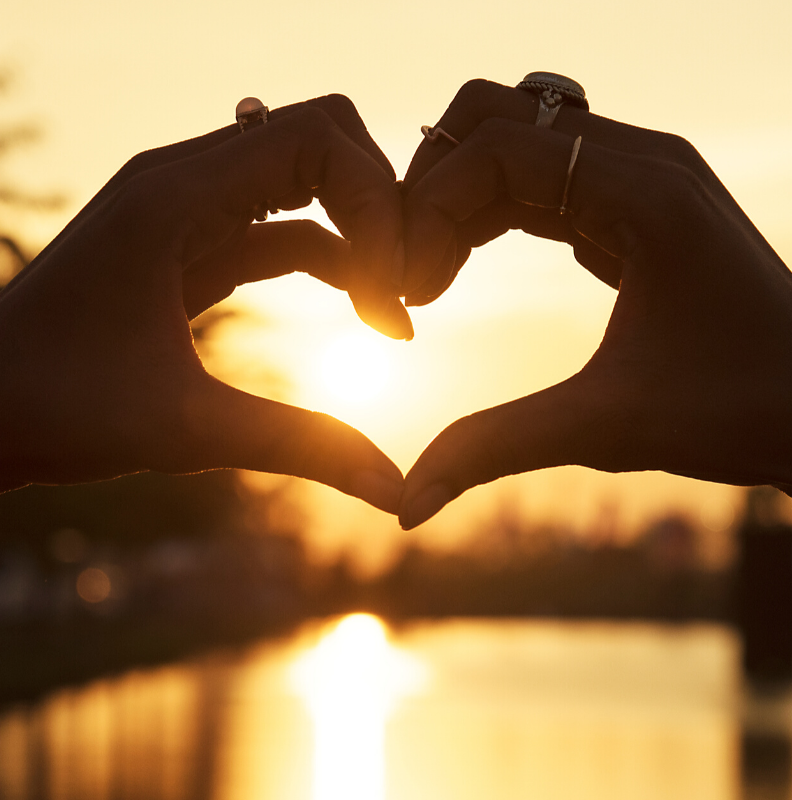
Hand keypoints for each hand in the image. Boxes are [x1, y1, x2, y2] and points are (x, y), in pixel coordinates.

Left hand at [0, 95, 406, 512]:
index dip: (378, 204)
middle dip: (380, 211)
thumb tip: (396, 492)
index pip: (318, 137)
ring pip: (306, 190)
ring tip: (393, 319)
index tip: (394, 292)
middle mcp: (183, 182)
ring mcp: (188, 212)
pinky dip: (332, 263)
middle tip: (405, 292)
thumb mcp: (189, 430)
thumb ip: (303, 447)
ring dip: (361, 242)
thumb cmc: (55, 411)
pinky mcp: (192, 248)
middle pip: (322, 144)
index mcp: (175, 194)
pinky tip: (363, 315)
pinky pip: (282, 233)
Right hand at [398, 79, 791, 528]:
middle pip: (496, 119)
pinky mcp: (630, 206)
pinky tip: (459, 268)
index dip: (431, 209)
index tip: (408, 290)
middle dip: (431, 186)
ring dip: (454, 199)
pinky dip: (485, 213)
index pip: (499, 148)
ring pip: (512, 144)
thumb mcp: (605, 429)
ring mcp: (638, 177)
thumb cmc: (738, 411)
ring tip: (425, 278)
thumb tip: (408, 505)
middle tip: (405, 270)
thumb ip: (494, 450)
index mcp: (644, 191)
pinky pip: (537, 181)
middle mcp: (643, 162)